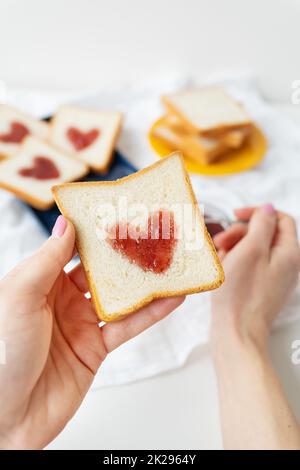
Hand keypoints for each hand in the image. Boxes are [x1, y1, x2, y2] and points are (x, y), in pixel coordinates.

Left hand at [0, 216, 183, 448]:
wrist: (11, 415)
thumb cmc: (4, 352)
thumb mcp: (20, 297)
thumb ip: (46, 260)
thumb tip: (66, 224)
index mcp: (40, 281)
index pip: (72, 249)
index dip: (95, 232)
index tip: (119, 213)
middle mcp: (63, 299)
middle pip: (102, 271)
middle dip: (127, 254)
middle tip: (154, 233)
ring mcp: (82, 323)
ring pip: (121, 296)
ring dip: (147, 282)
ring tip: (172, 262)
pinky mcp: (98, 348)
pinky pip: (129, 326)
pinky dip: (153, 312)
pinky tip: (173, 298)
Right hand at [211, 205, 299, 354]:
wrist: (236, 332)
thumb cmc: (241, 295)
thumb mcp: (250, 250)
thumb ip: (261, 224)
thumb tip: (268, 209)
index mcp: (289, 253)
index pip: (280, 219)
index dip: (258, 213)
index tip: (236, 215)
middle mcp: (285, 265)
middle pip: (264, 234)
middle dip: (240, 233)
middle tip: (221, 242)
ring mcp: (272, 277)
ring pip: (253, 250)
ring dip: (234, 248)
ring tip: (219, 260)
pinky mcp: (259, 288)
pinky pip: (247, 266)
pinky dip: (233, 263)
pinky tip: (221, 270)